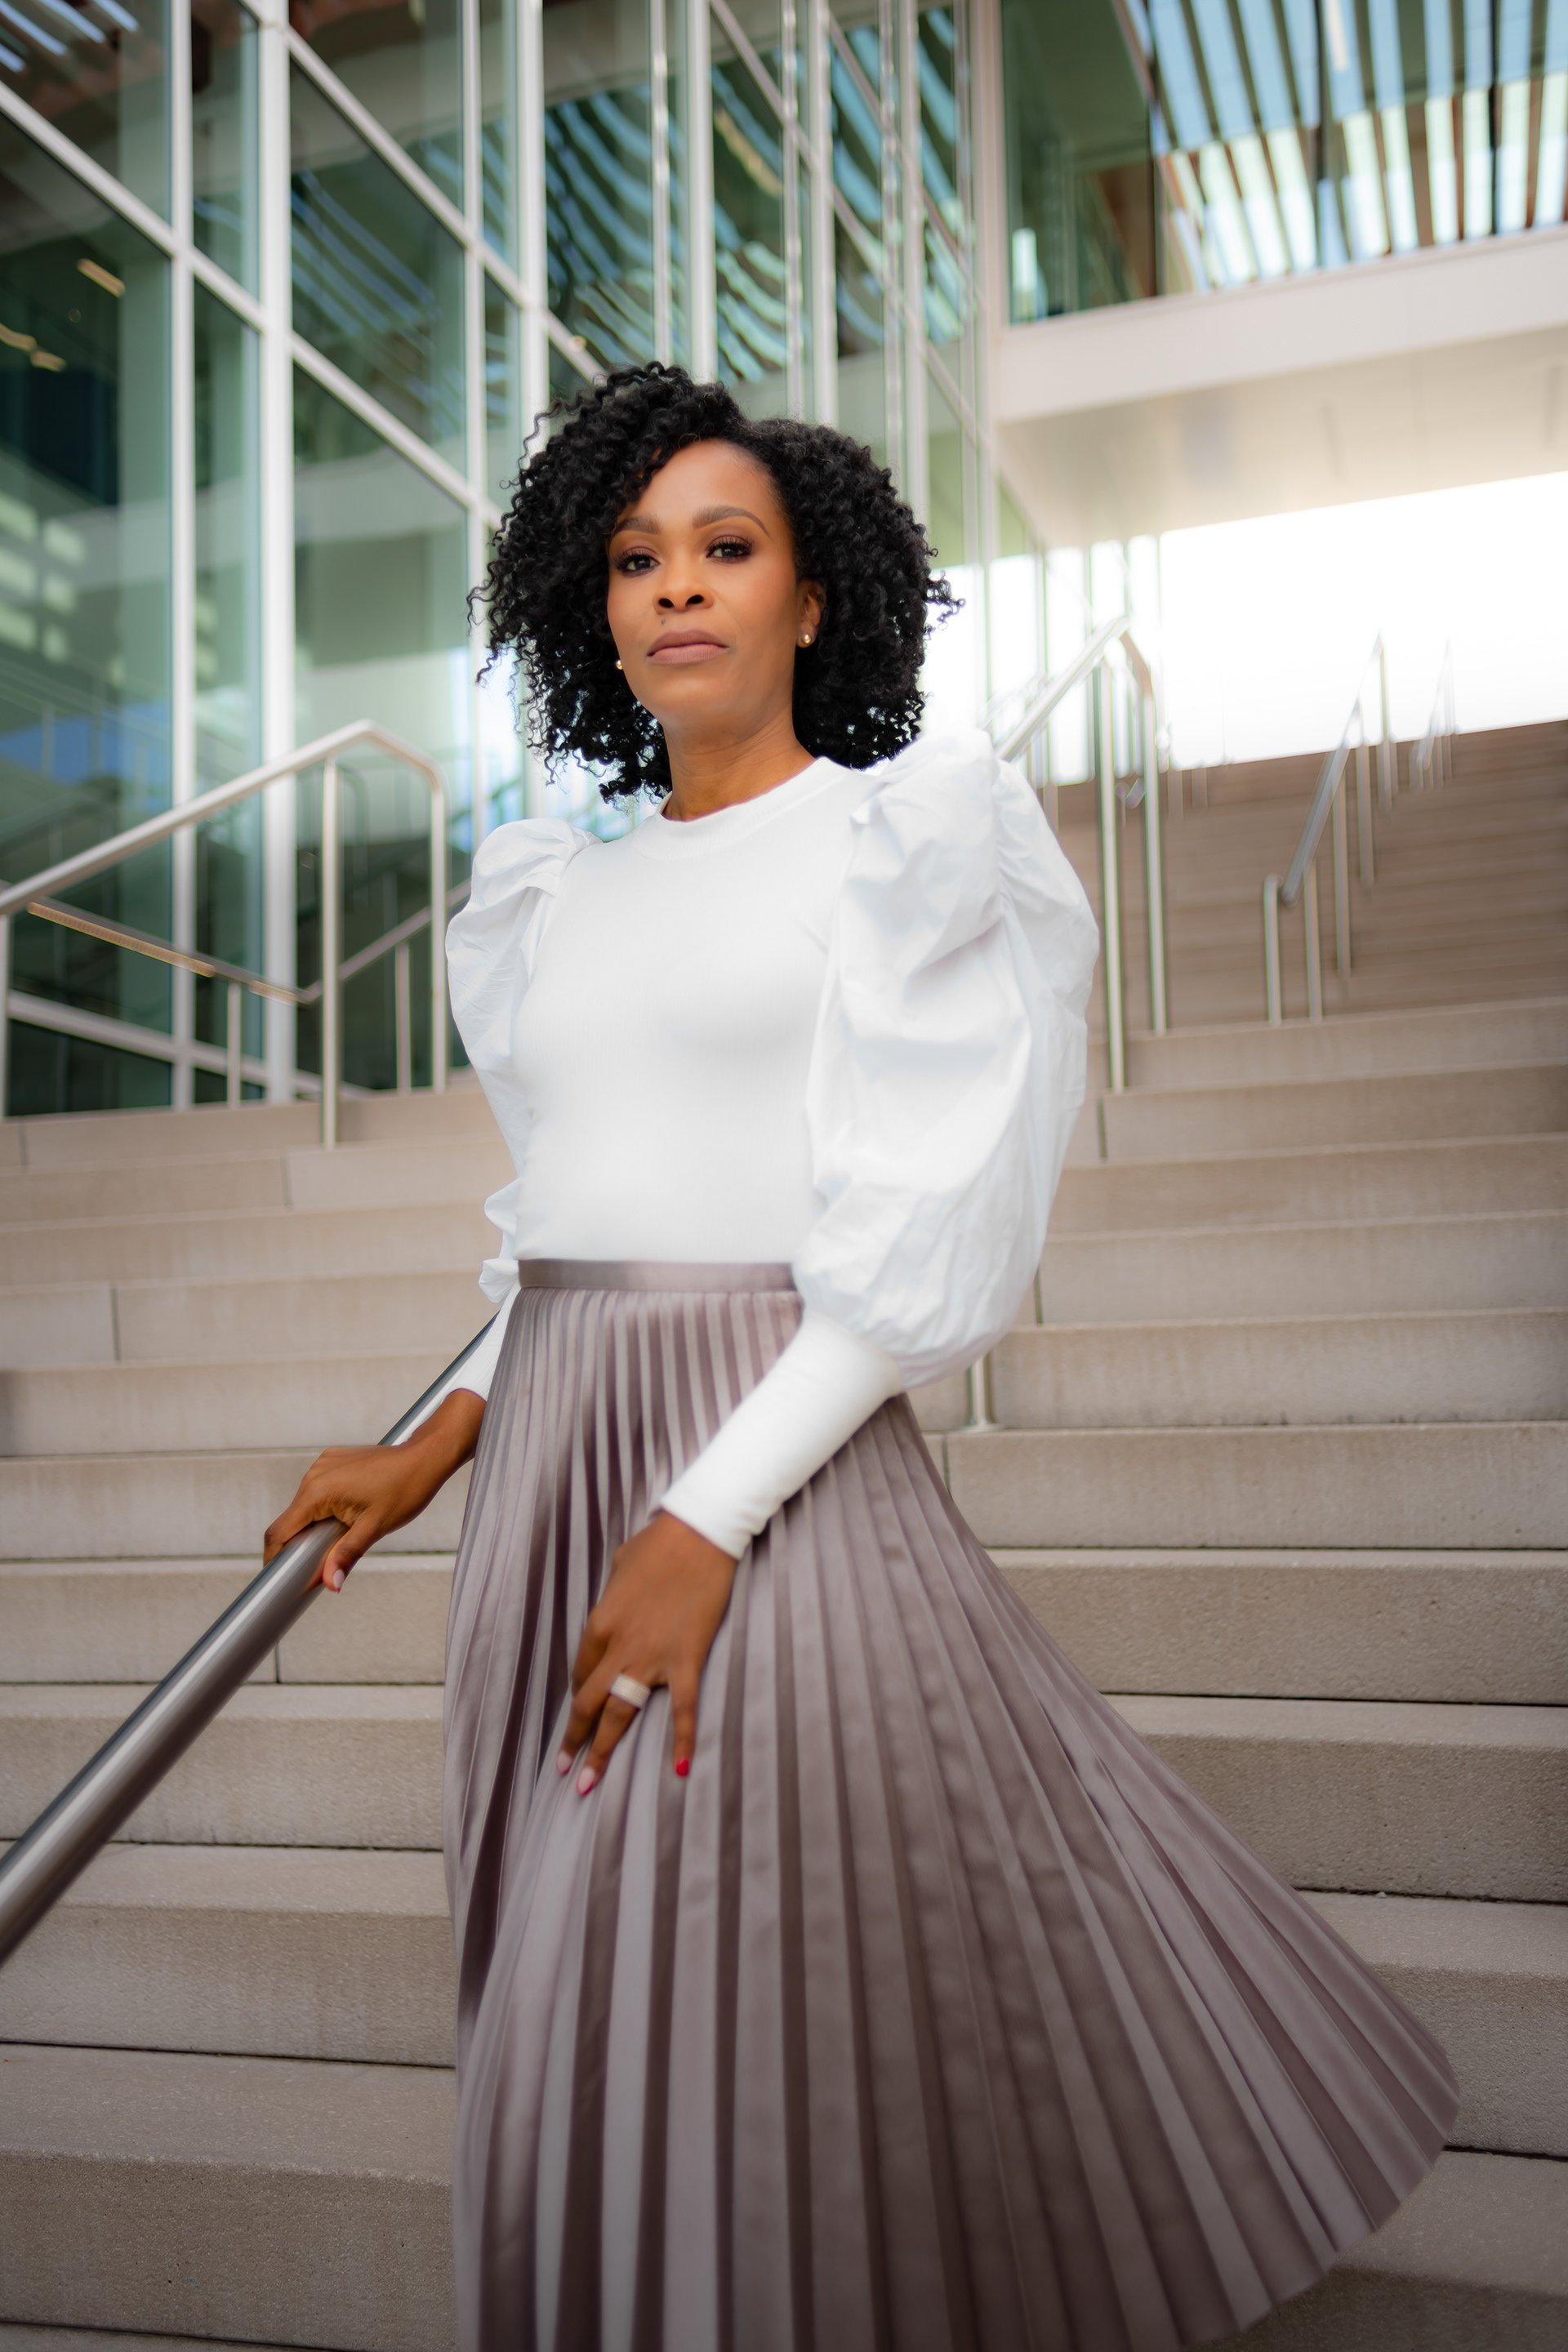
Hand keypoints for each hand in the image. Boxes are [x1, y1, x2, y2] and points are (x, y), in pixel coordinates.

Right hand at [262, 1391, 484, 1590]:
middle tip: (314, 1567)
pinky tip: (345, 1516)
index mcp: (317, 1491)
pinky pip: (318, 1491)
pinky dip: (324, 1508)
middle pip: (291, 1519)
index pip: (280, 1530)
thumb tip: (330, 1584)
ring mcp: (322, 1465)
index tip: (278, 1578)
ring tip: (337, 1539)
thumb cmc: (405, 1489)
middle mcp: (314, 1475)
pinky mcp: (332, 1461)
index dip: (274, 1557)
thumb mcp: (374, 1529)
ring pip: (305, 1506)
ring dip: (313, 1525)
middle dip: (299, 1544)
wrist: (425, 1457)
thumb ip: (346, 1556)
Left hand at [557, 1511, 738, 1791]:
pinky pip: (683, 1708)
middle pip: (588, 1703)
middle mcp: (618, 1647)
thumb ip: (613, 1599)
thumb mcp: (620, 1568)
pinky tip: (682, 1768)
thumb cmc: (658, 1543)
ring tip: (587, 1783)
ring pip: (621, 1713)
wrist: (698, 1534)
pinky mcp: (685, 1659)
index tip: (582, 1708)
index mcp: (599, 1623)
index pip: (581, 1671)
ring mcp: (651, 1657)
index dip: (580, 1694)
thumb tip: (615, 1614)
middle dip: (574, 1739)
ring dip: (602, 1750)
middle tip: (563, 1769)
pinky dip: (683, 1739)